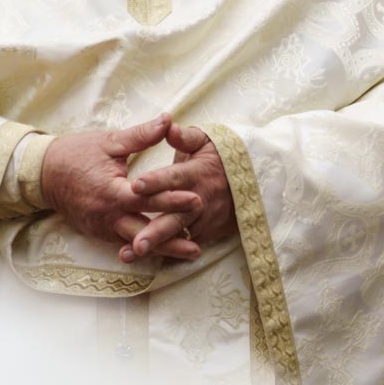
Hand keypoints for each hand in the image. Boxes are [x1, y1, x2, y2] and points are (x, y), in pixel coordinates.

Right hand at [43, 114, 203, 249]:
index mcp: (112, 192)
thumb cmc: (78, 154)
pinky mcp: (100, 233)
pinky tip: (167, 252)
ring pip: (137, 242)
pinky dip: (147, 248)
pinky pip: (126, 243)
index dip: (172, 200)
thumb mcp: (110, 142)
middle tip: (198, 245)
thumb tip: (169, 119)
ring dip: (164, 248)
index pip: (147, 199)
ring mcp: (103, 228)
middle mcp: (107, 216)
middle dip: (172, 238)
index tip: (197, 200)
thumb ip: (141, 135)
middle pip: (144, 231)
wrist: (44, 174)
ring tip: (191, 253)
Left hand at [125, 123, 235, 263]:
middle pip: (177, 216)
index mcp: (198, 172)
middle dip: (157, 230)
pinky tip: (143, 259)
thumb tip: (167, 125)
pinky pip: (185, 243)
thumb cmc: (219, 156)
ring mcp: (205, 218)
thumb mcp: (206, 141)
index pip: (175, 178)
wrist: (250, 178)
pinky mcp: (207, 231)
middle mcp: (201, 198)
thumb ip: (185, 137)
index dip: (157, 181)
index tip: (135, 185)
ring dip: (156, 246)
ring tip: (133, 253)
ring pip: (179, 235)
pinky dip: (165, 252)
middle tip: (137, 241)